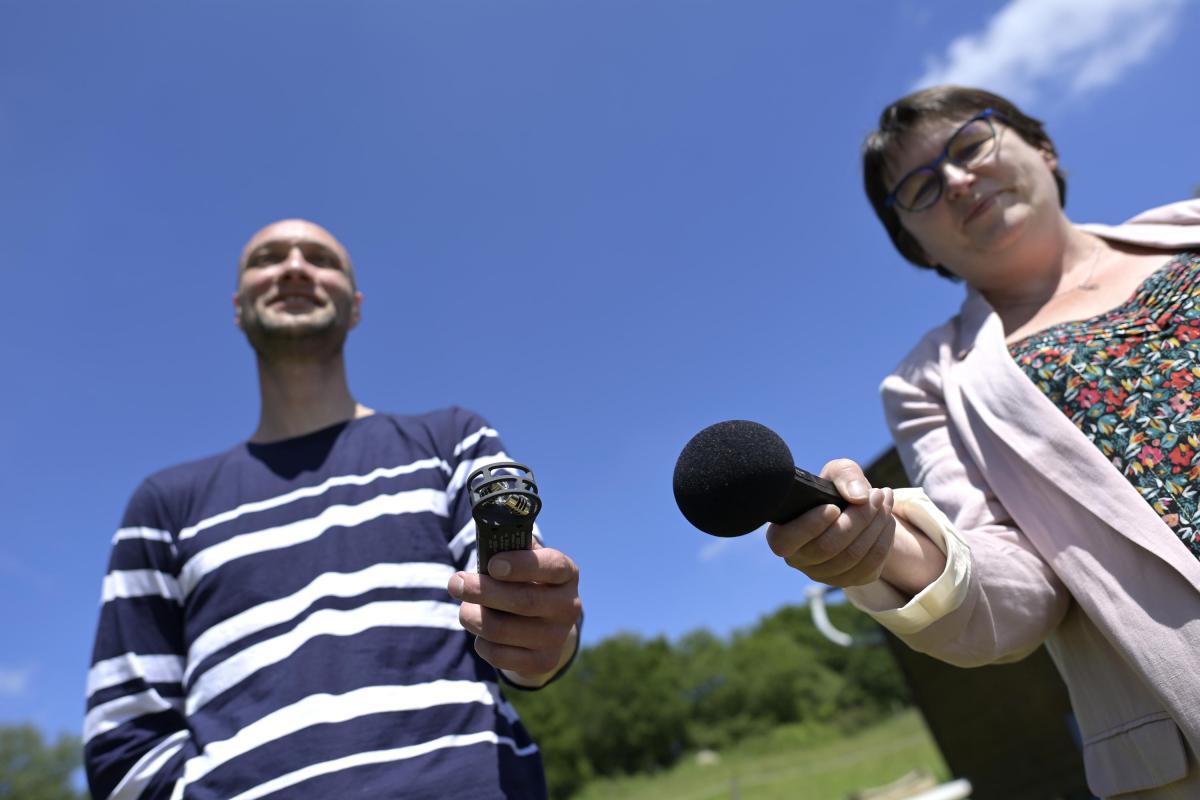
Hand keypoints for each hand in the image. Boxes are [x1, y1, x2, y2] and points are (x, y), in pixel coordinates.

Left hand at [448, 543, 581, 686]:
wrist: (544, 624)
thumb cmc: (525, 581)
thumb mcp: (523, 559)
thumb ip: (507, 548)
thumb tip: (482, 543)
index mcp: (567, 573)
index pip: (552, 566)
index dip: (521, 565)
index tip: (492, 565)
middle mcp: (569, 606)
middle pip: (523, 601)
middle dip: (483, 591)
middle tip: (456, 583)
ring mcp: (557, 637)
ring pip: (504, 630)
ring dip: (474, 617)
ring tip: (464, 608)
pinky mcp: (543, 661)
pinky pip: (500, 655)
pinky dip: (482, 643)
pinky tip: (481, 632)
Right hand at [766, 458, 895, 587]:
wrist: (851, 511)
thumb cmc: (834, 490)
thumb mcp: (836, 472)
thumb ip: (844, 476)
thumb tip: (859, 497)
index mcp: (782, 535)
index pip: (786, 541)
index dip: (810, 526)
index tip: (833, 507)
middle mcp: (799, 560)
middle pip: (828, 547)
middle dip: (858, 518)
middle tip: (877, 494)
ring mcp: (824, 575)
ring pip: (853, 556)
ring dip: (876, 525)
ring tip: (885, 500)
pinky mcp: (850, 580)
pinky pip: (870, 566)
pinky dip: (884, 539)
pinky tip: (887, 519)